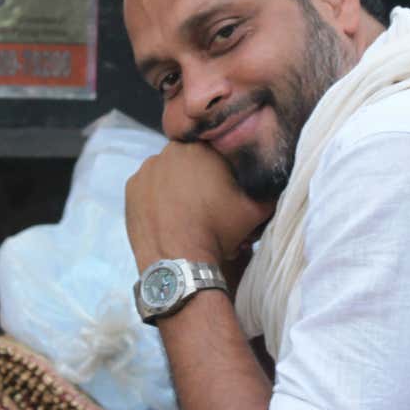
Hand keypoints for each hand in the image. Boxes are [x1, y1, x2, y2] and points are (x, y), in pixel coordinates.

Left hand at [125, 142, 273, 272]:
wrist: (179, 263)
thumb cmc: (220, 233)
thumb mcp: (258, 209)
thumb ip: (270, 185)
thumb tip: (278, 174)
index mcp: (204, 147)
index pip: (216, 147)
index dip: (222, 167)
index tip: (225, 186)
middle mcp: (172, 150)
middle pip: (190, 157)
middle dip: (200, 174)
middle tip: (208, 201)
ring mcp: (148, 168)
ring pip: (168, 170)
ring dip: (177, 184)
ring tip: (187, 210)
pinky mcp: (131, 186)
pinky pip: (148, 185)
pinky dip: (156, 196)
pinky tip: (168, 214)